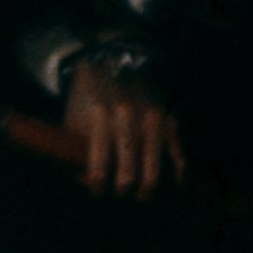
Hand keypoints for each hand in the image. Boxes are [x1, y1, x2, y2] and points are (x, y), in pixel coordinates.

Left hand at [64, 62, 183, 198]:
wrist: (119, 56)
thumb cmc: (89, 98)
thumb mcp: (73, 120)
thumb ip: (75, 153)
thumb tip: (87, 185)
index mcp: (99, 119)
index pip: (97, 165)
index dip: (97, 184)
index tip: (97, 190)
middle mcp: (127, 118)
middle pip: (129, 168)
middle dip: (125, 187)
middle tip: (123, 194)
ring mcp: (151, 117)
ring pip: (154, 162)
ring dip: (150, 185)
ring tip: (144, 197)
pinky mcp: (169, 116)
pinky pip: (177, 150)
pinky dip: (179, 170)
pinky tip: (177, 185)